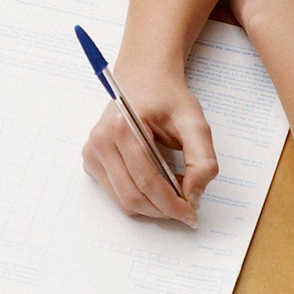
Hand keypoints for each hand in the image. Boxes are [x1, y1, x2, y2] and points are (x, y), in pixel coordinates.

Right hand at [82, 65, 219, 225]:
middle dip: (163, 209)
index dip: (171, 204)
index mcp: (121, 126)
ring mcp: (92, 152)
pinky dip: (140, 198)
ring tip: (174, 191)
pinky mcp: (91, 161)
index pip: (147, 180)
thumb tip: (193, 196)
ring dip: (153, 206)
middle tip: (188, 208)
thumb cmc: (168, 98)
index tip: (192, 214)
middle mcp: (100, 140)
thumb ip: (202, 159)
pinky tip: (156, 184)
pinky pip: (117, 194)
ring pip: (124, 201)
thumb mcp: (195, 122)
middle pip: (133, 196)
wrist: (144, 79)